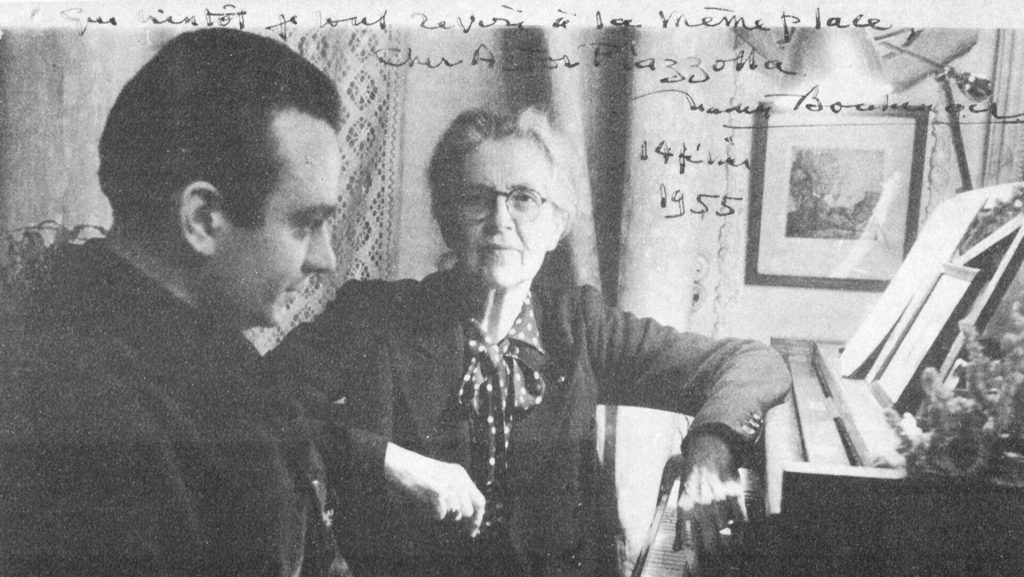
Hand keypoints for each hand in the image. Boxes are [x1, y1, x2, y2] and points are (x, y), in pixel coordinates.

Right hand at [383, 443, 485, 536]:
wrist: (401, 465)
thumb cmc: (417, 475)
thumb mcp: (442, 479)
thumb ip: (455, 494)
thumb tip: (465, 519)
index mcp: (461, 474)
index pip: (480, 501)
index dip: (477, 518)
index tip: (472, 531)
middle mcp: (459, 479)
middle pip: (469, 511)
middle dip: (460, 520)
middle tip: (449, 520)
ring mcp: (450, 484)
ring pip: (457, 514)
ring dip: (446, 515)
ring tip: (434, 505)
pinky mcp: (440, 491)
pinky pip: (442, 514)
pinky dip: (434, 514)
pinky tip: (427, 504)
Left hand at [676, 432, 745, 573]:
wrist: (708, 449)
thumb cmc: (693, 477)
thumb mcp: (681, 499)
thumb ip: (681, 526)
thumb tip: (678, 549)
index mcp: (685, 509)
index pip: (690, 544)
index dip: (695, 563)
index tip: (698, 572)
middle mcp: (701, 507)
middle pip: (712, 544)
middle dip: (718, 558)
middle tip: (721, 562)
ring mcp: (718, 501)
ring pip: (729, 534)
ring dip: (733, 544)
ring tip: (734, 550)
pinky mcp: (734, 494)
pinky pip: (743, 520)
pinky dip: (745, 532)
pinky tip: (745, 537)